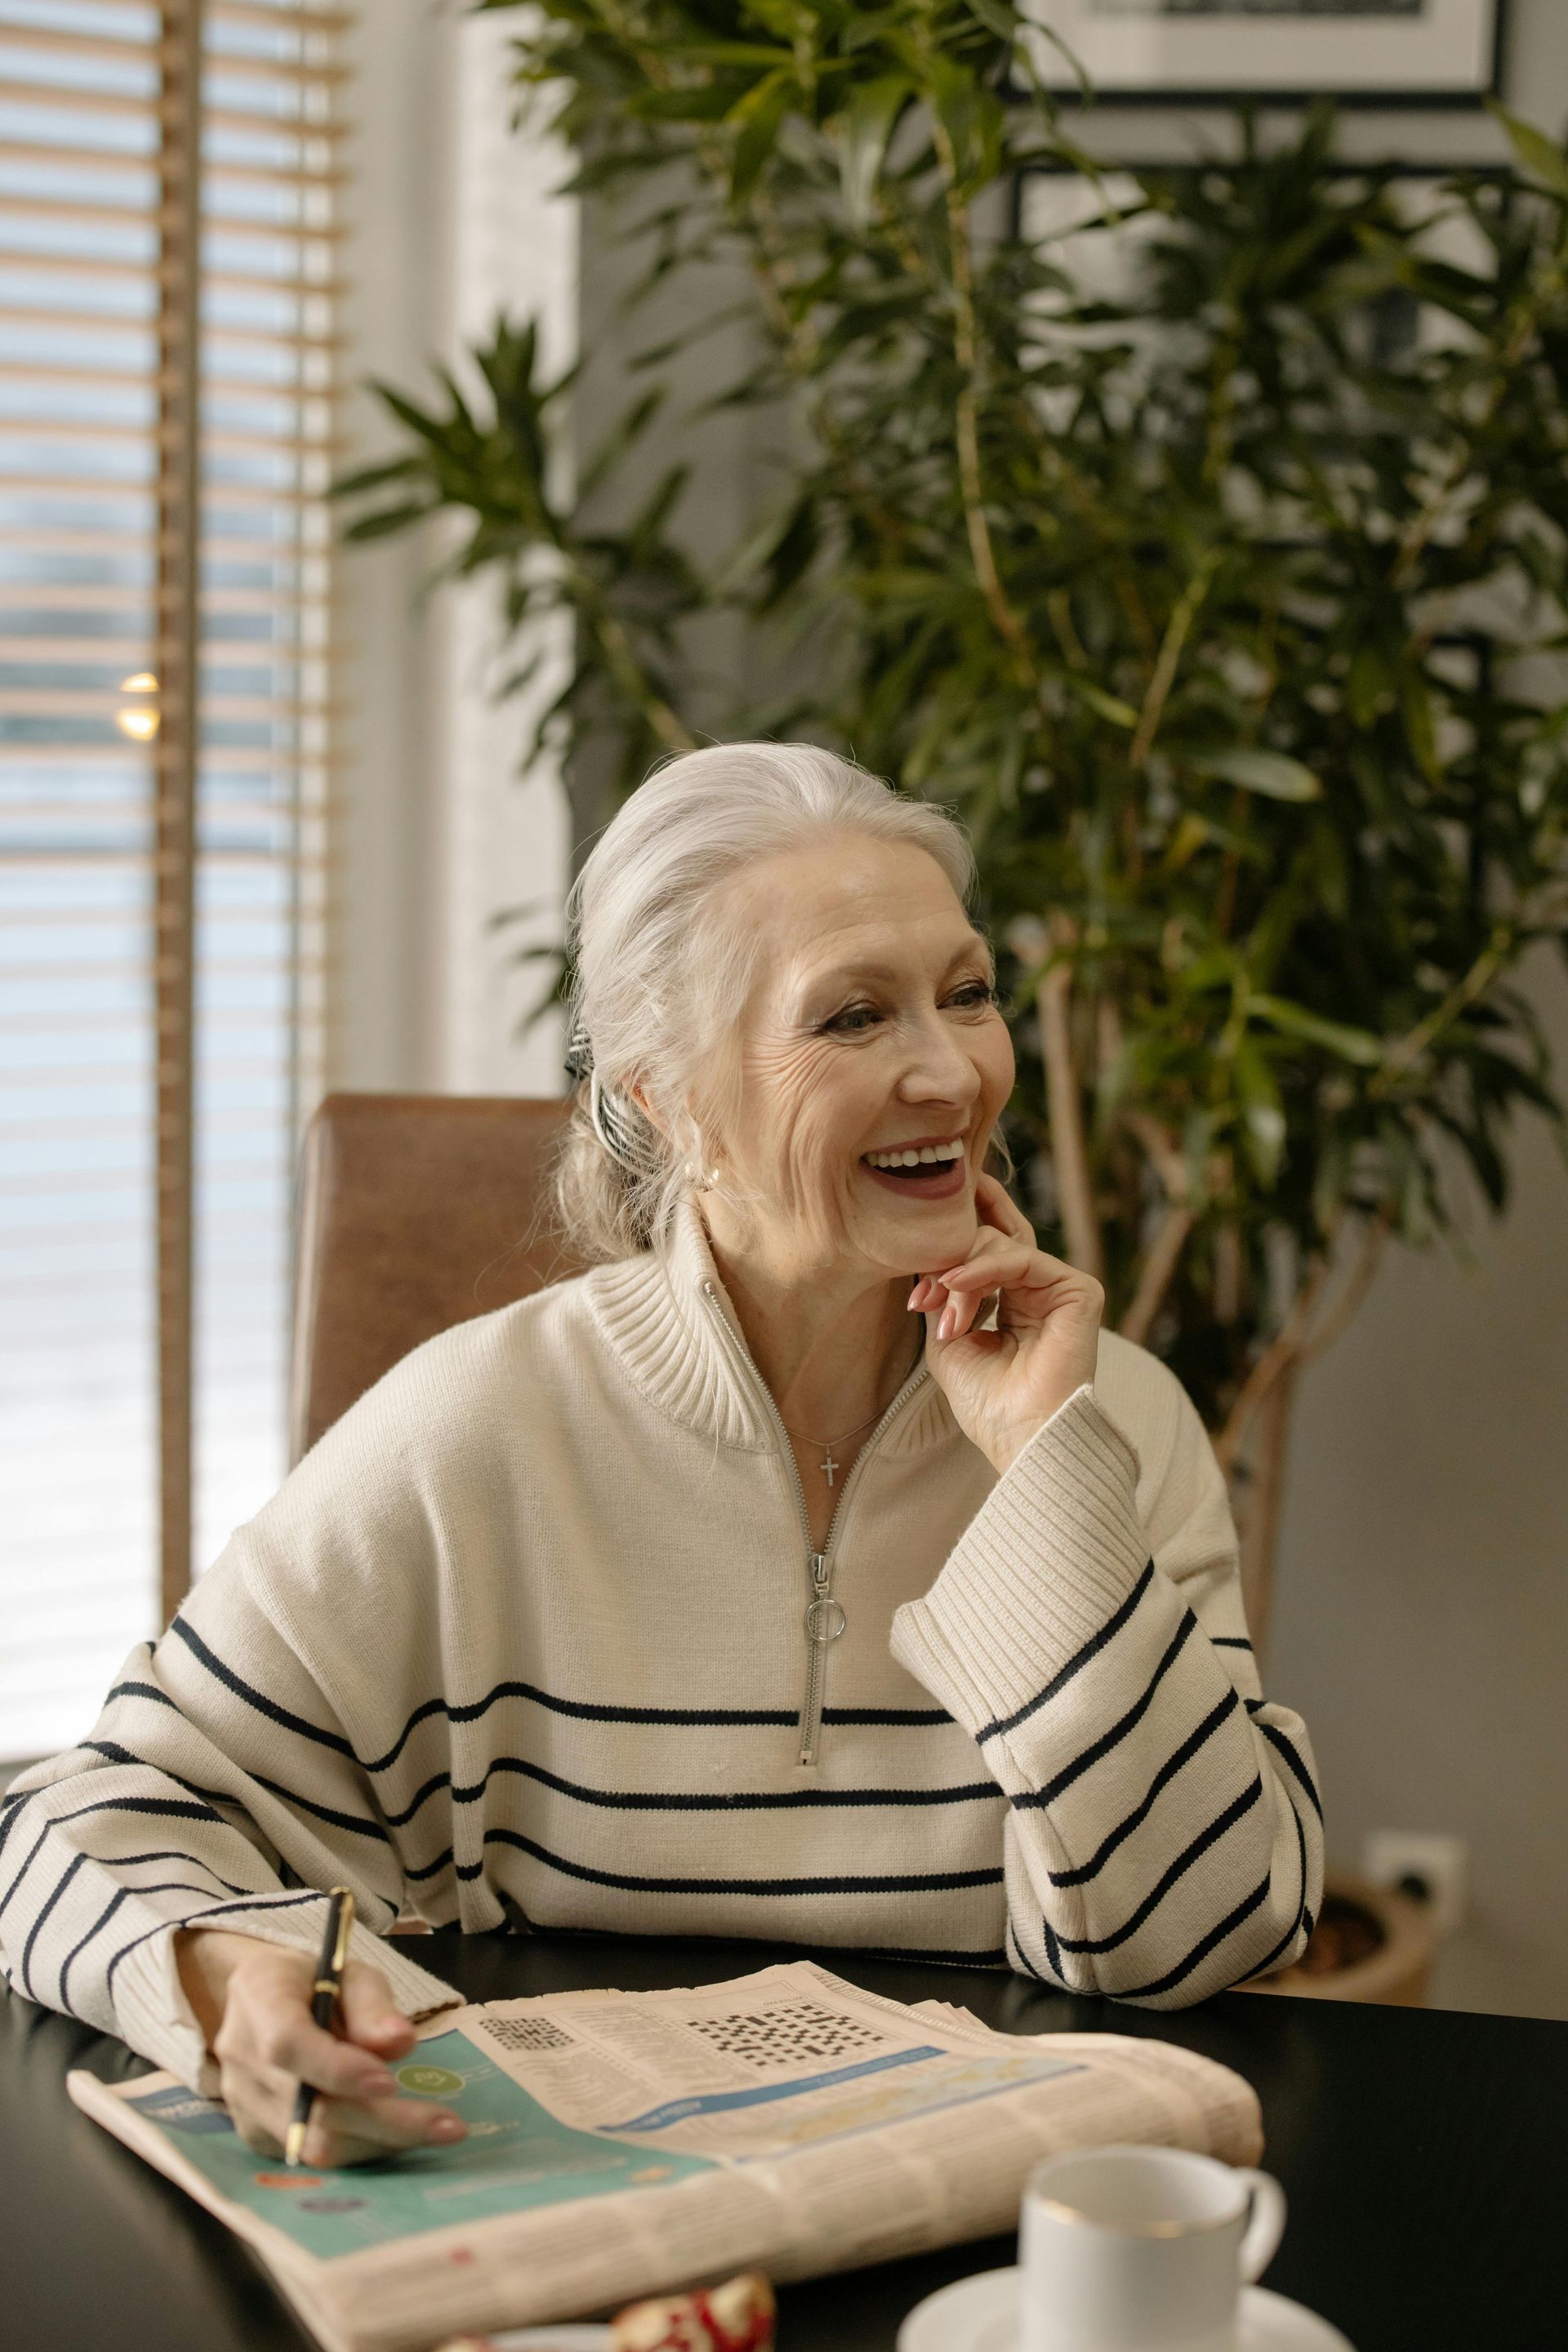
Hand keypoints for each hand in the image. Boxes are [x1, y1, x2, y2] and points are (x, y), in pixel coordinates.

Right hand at [175, 1928, 466, 2167]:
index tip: (390, 2082)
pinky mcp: (256, 2137)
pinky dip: (360, 2149)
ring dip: (380, 2142)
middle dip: (383, 2122)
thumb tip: (401, 2044)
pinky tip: (398, 2135)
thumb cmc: (313, 1981)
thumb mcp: (348, 1972)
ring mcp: (243, 2105)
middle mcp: (241, 2059)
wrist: (260, 2002)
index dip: (336, 2068)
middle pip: (309, 2108)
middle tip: (447, 2127)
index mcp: (258, 1999)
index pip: (288, 2044)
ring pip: (313, 2142)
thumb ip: (372, 2005)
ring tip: (436, 2130)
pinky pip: (311, 2157)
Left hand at [909, 1172, 1103, 1475]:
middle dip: (948, 1270)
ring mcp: (1059, 1290)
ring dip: (962, 1278)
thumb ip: (943, 1297)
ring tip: (950, 1320)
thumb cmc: (988, 1403)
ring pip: (1000, 1248)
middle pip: (986, 1246)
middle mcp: (1038, 1293)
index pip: (976, 1261)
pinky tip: (956, 1283)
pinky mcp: (1079, 1291)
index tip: (914, 1300)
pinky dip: (984, 1267)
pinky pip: (1023, 1258)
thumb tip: (930, 1262)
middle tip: (925, 1303)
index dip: (941, 1270)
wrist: (1021, 1437)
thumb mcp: (948, 1340)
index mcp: (1014, 1305)